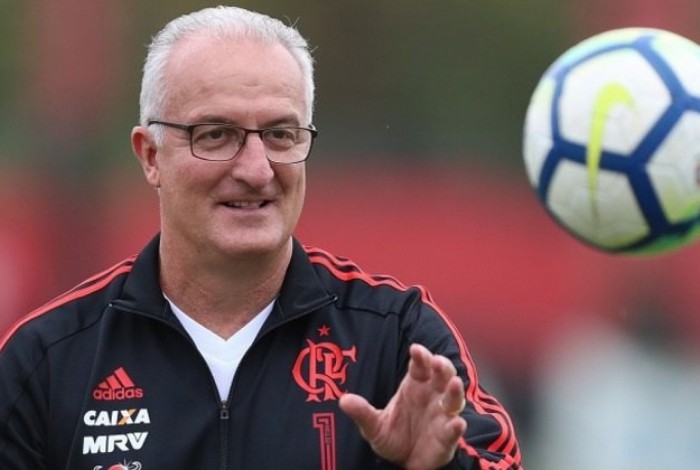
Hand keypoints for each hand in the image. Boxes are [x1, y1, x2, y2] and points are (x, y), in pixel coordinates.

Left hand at [339, 343, 466, 468]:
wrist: (404, 463)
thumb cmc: (393, 437)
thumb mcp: (374, 426)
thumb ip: (362, 412)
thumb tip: (344, 400)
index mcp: (415, 385)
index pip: (420, 365)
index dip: (421, 356)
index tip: (416, 349)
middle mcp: (432, 395)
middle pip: (442, 375)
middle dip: (442, 366)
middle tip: (436, 362)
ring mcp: (442, 415)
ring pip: (453, 398)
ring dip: (455, 390)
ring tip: (454, 383)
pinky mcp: (447, 437)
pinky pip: (453, 430)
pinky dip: (456, 426)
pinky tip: (456, 423)